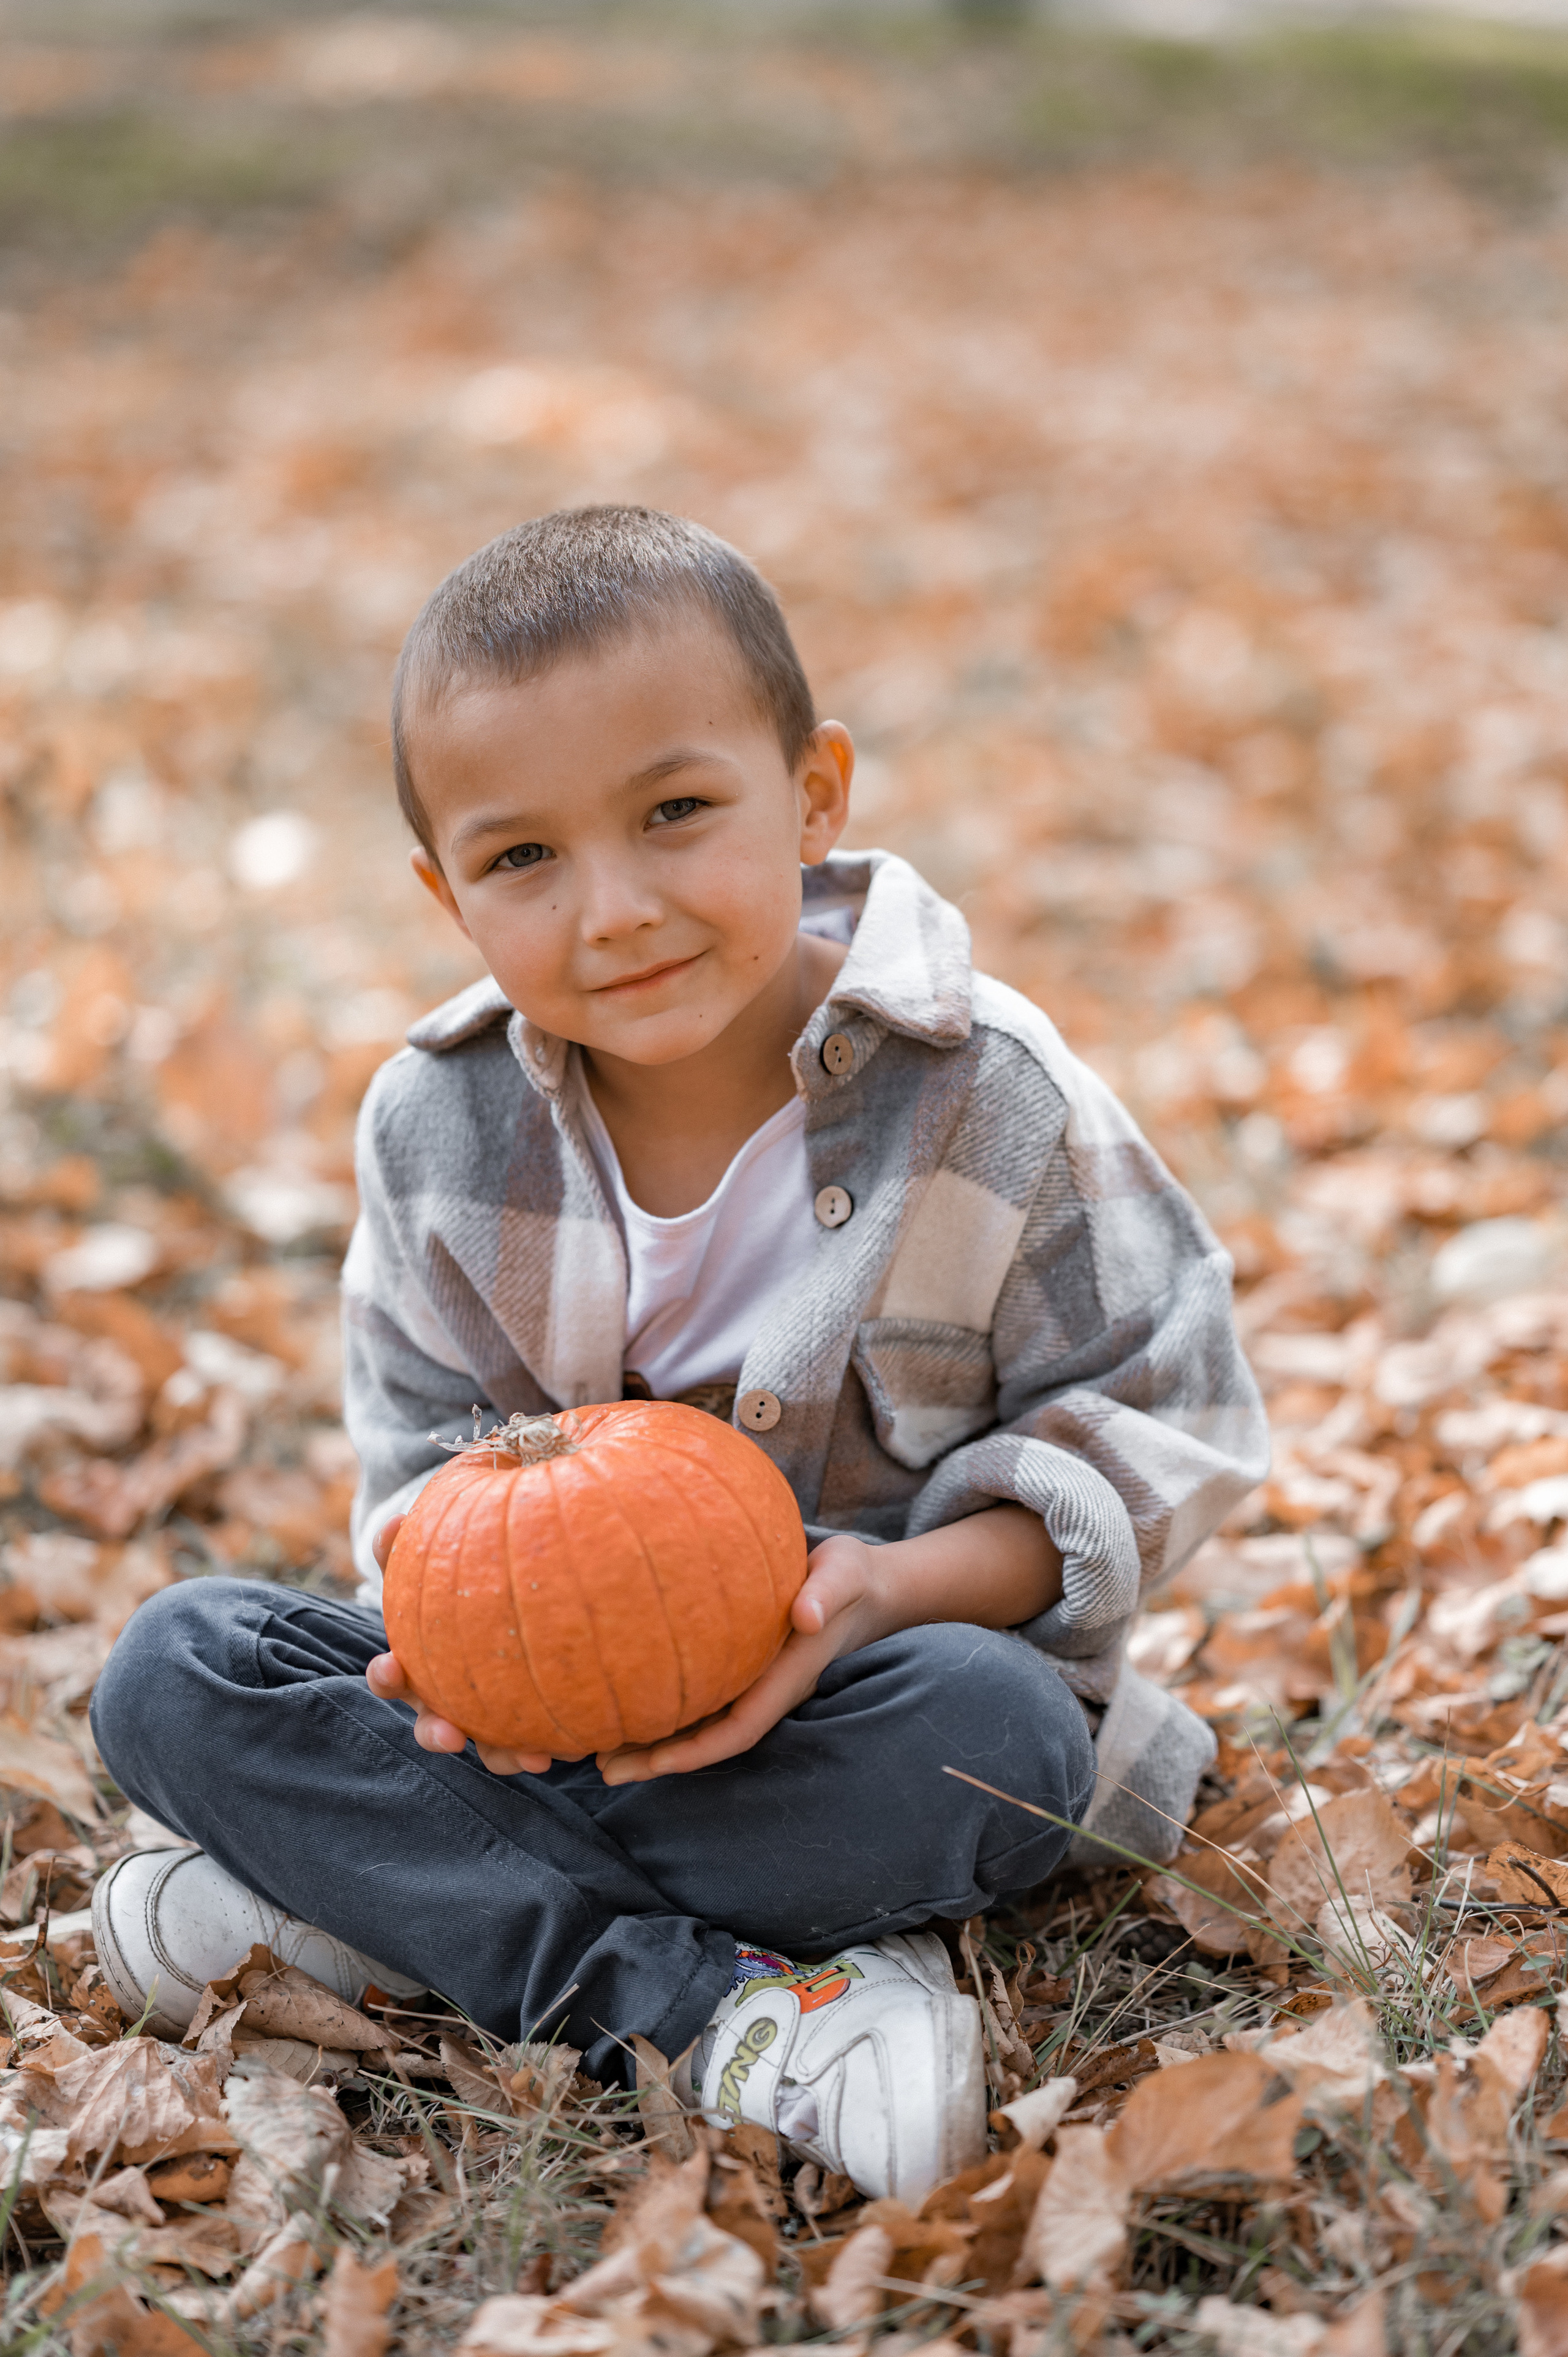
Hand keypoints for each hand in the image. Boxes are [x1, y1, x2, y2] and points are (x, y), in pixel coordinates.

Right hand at [363, 1514, 559, 1776]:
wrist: (503, 1589)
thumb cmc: (451, 1572)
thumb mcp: (426, 1555)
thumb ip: (406, 1543)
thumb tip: (395, 1521)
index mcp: (413, 1664)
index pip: (389, 1677)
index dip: (386, 1678)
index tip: (392, 1667)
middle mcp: (443, 1700)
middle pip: (431, 1726)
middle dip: (436, 1734)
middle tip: (450, 1735)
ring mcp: (483, 1717)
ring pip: (487, 1747)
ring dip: (502, 1755)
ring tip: (531, 1757)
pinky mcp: (523, 1723)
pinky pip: (531, 1742)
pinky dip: (544, 1746)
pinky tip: (570, 1747)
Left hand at [595, 1533, 888, 1785]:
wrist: (864, 1585)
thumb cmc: (850, 1576)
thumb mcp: (843, 1575)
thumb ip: (826, 1595)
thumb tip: (806, 1617)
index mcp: (785, 1679)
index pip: (738, 1729)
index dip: (697, 1750)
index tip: (655, 1764)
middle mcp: (764, 1690)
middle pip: (707, 1738)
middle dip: (658, 1759)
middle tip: (602, 1770)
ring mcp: (752, 1683)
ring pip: (698, 1723)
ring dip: (652, 1741)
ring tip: (598, 1753)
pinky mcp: (741, 1667)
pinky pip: (698, 1698)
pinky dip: (662, 1709)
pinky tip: (624, 1704)